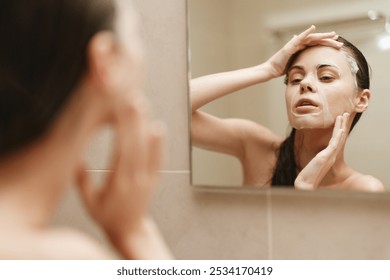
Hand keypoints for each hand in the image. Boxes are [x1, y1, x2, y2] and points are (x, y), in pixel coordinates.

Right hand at [77, 97, 165, 254]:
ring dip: (146, 125)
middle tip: (133, 98)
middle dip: (135, 120)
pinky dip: (160, 143)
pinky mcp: (154, 179)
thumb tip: (75, 159)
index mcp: (119, 183)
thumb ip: (83, 182)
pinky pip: (158, 159)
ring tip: (143, 105)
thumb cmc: (106, 216)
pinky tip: (159, 127)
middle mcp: (136, 179)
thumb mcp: (89, 203)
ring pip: (149, 149)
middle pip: (137, 145)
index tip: (121, 109)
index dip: (123, 129)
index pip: (122, 151)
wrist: (130, 231)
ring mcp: (148, 178)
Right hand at [266, 25, 342, 77]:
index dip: (326, 44)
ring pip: (311, 37)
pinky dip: (306, 32)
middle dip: (328, 39)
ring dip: (322, 35)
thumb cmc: (281, 68)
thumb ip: (300, 61)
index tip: (336, 45)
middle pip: (316, 40)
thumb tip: (305, 62)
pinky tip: (313, 28)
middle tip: (338, 39)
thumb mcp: (295, 64)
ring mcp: (295, 44)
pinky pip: (299, 38)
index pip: (316, 45)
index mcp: (302, 49)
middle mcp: (299, 44)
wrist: (272, 70)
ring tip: (332, 34)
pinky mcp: (290, 45)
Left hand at [294, 113, 348, 189]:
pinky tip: (340, 129)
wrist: (305, 185)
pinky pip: (334, 145)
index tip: (340, 121)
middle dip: (342, 125)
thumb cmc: (307, 177)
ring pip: (338, 138)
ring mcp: (329, 156)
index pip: (336, 141)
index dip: (339, 131)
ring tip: (342, 116)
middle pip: (339, 137)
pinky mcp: (325, 157)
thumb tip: (312, 157)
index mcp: (328, 157)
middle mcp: (331, 156)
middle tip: (344, 114)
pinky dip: (337, 136)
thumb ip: (314, 160)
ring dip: (340, 126)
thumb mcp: (311, 165)